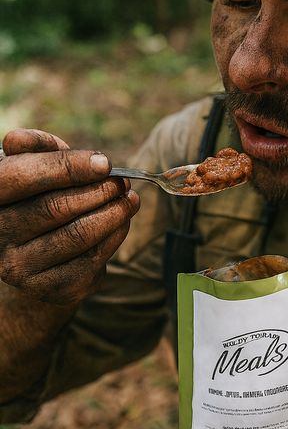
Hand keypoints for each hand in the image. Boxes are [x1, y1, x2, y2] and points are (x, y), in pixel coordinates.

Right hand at [0, 128, 139, 306]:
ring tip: (130, 199)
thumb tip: (17, 140)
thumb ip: (34, 148)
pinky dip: (114, 236)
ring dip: (113, 213)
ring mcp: (18, 267)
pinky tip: (122, 222)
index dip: (66, 168)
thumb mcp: (38, 168)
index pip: (21, 177)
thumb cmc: (42, 198)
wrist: (40, 256)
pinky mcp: (48, 288)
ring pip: (77, 234)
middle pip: (54, 207)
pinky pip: (90, 259)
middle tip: (123, 183)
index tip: (104, 163)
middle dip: (98, 192)